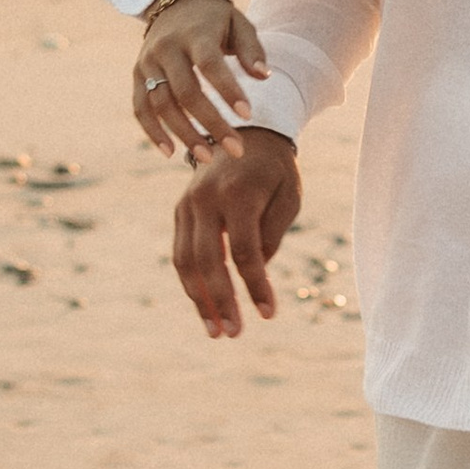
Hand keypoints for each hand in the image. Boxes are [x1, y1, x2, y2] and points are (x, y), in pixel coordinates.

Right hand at [134, 0, 269, 157]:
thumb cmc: (216, 19)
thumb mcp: (239, 23)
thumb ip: (252, 50)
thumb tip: (264, 76)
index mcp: (195, 34)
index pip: (210, 65)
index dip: (228, 90)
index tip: (248, 115)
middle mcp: (166, 48)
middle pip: (185, 92)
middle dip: (211, 123)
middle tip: (235, 150)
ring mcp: (148, 62)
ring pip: (161, 104)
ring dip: (184, 134)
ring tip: (208, 157)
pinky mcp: (137, 75)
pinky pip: (140, 108)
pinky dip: (153, 131)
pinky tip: (170, 152)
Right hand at [172, 128, 302, 337]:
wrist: (248, 134)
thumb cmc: (276, 171)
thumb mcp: (288, 197)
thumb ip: (272, 234)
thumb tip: (255, 271)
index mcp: (238, 194)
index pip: (245, 252)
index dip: (256, 286)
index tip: (268, 314)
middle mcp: (206, 199)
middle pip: (209, 261)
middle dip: (221, 301)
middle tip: (234, 334)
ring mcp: (188, 204)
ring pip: (186, 261)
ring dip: (199, 300)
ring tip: (216, 330)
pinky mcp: (180, 210)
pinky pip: (181, 253)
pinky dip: (191, 282)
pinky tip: (205, 306)